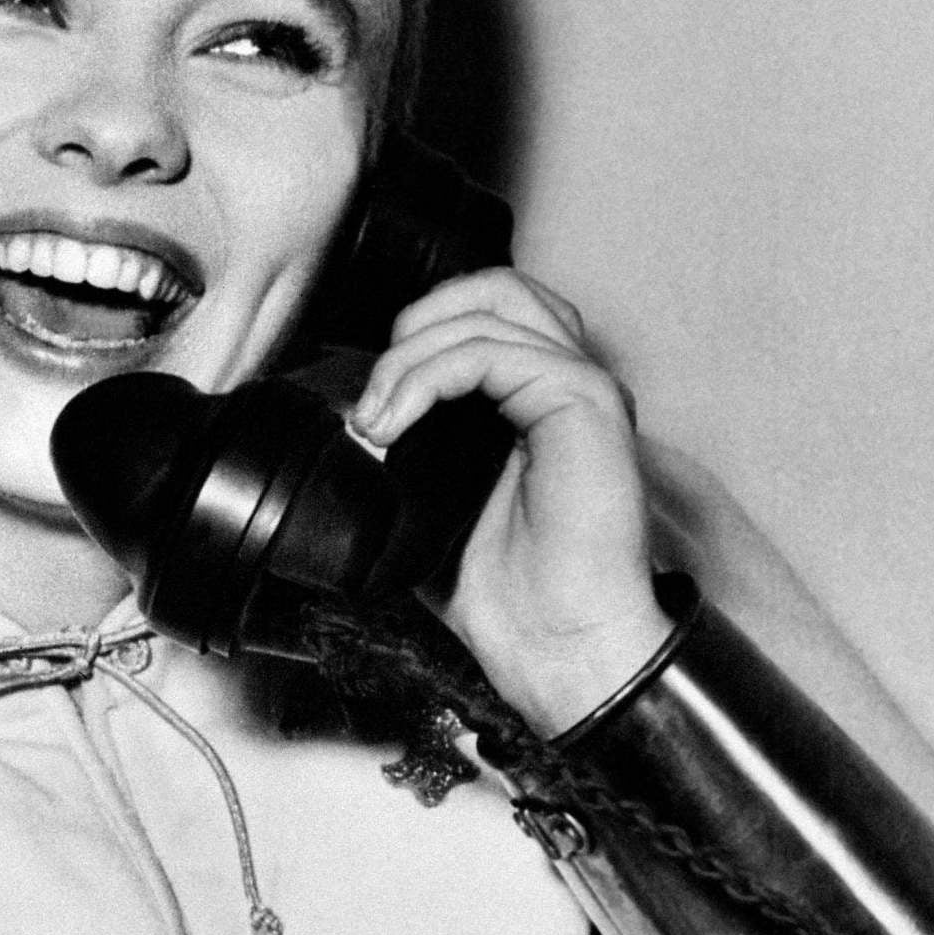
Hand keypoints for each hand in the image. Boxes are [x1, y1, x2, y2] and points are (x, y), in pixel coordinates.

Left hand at [349, 268, 671, 735]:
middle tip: (374, 396)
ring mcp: (582, 385)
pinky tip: (396, 422)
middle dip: (416, 323)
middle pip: (493, 286)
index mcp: (541, 397)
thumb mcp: (431, 503)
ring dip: (411, 353)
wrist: (558, 648)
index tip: (369, 406)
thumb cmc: (509, 592)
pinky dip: (426, 376)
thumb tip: (349, 422)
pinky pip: (490, 350)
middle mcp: (569, 380)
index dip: (417, 337)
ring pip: (488, 306)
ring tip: (378, 416)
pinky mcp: (584, 400)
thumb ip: (407, 449)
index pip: (483, 312)